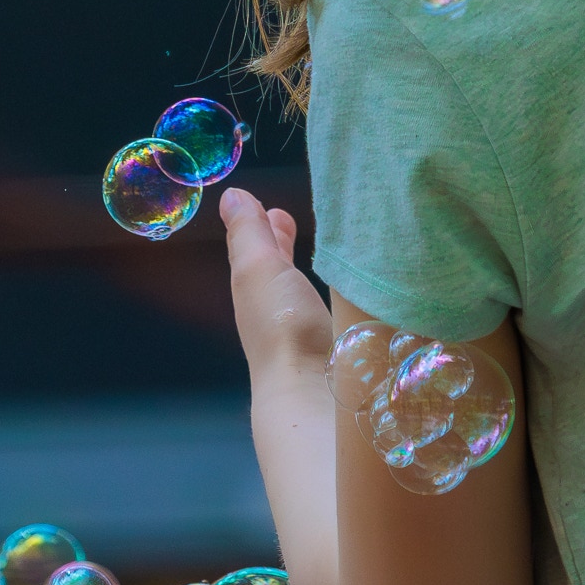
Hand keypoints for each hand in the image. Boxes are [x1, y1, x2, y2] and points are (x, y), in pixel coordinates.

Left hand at [223, 185, 334, 382]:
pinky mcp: (337, 344)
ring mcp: (308, 330)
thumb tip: (230, 195)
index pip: (257, 250)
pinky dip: (337, 292)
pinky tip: (354, 291)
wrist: (314, 390)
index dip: (264, 228)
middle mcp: (278, 310)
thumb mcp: (257, 266)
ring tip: (325, 248)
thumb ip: (248, 232)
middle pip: (277, 270)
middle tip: (288, 218)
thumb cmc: (281, 324)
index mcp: (256, 289)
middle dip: (282, 244)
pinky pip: (332, 309)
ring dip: (309, 267)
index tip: (275, 209)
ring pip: (305, 289)